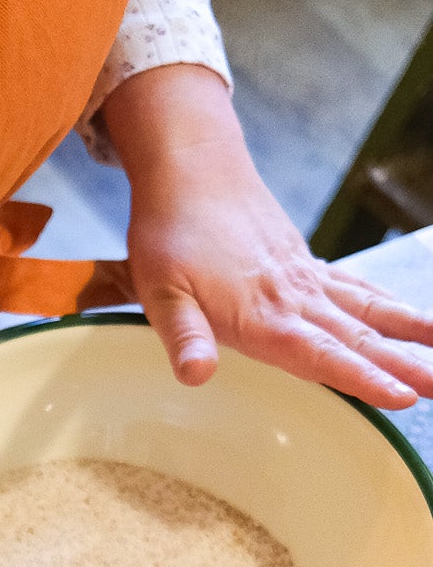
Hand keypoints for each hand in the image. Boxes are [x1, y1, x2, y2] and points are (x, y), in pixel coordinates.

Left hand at [103, 65, 432, 408]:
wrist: (191, 171)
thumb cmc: (170, 234)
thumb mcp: (159, 293)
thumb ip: (183, 337)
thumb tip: (196, 375)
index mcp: (263, 315)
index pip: (323, 354)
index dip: (363, 378)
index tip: (402, 395)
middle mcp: (295, 298)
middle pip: (358, 338)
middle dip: (403, 366)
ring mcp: (305, 280)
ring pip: (368, 313)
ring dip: (408, 335)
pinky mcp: (306, 266)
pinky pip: (357, 291)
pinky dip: (389, 307)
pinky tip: (413, 321)